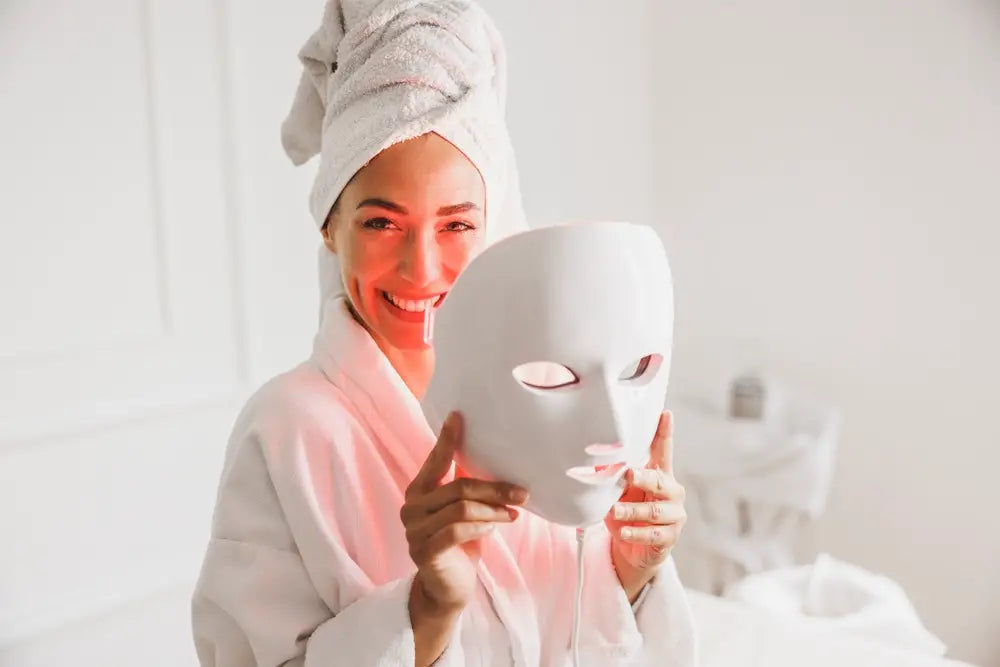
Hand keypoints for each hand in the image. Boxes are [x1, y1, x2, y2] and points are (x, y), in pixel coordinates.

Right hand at [400, 412, 528, 615]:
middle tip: (521, 491)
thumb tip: (494, 454)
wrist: (445, 589)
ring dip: (493, 510)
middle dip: (494, 488)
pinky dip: (482, 526)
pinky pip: (458, 531)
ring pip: (462, 509)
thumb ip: (466, 485)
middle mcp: (412, 507)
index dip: (447, 439)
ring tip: (513, 512)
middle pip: (458, 487)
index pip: (435, 460)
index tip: (459, 416)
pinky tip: (496, 527)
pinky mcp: (425, 552)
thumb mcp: (462, 510)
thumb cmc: (458, 543)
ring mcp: (415, 531)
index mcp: (419, 491)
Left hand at [606, 410, 686, 599]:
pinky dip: (635, 532)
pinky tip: (623, 532)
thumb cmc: (627, 513)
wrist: (633, 548)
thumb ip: (610, 475)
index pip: (663, 451)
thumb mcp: (616, 492)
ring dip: (632, 510)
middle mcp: (670, 491)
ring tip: (615, 510)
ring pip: (654, 510)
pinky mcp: (670, 536)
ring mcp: (674, 515)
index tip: (665, 414)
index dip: (665, 432)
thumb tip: (591, 456)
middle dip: (644, 477)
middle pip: (660, 481)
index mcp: (659, 474)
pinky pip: (653, 534)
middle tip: (629, 474)